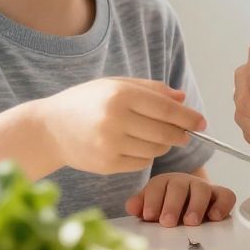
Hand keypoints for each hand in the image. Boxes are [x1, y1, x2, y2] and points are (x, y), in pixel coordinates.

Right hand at [36, 78, 204, 175]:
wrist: (48, 129)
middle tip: (186, 134)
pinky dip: (145, 156)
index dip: (188, 117)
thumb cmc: (86, 102)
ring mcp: (110, 144)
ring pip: (156, 150)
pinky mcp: (106, 164)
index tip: (202, 122)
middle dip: (181, 134)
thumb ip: (151, 89)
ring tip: (154, 137)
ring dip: (163, 145)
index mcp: (120, 95)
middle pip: (165, 132)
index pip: (166, 108)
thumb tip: (182, 98)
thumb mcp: (115, 85)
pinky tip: (134, 147)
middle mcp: (115, 119)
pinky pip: (141, 162)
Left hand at [126, 172, 235, 227]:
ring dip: (196, 205)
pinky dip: (222, 204)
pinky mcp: (221, 196)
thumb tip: (132, 207)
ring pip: (202, 189)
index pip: (157, 186)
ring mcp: (204, 188)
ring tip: (191, 221)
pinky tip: (214, 216)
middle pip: (178, 187)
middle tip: (168, 222)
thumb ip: (141, 205)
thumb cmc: (167, 206)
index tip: (149, 216)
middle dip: (172, 205)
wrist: (190, 203)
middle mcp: (184, 182)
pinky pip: (226, 195)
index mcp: (164, 183)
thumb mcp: (151, 205)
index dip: (152, 200)